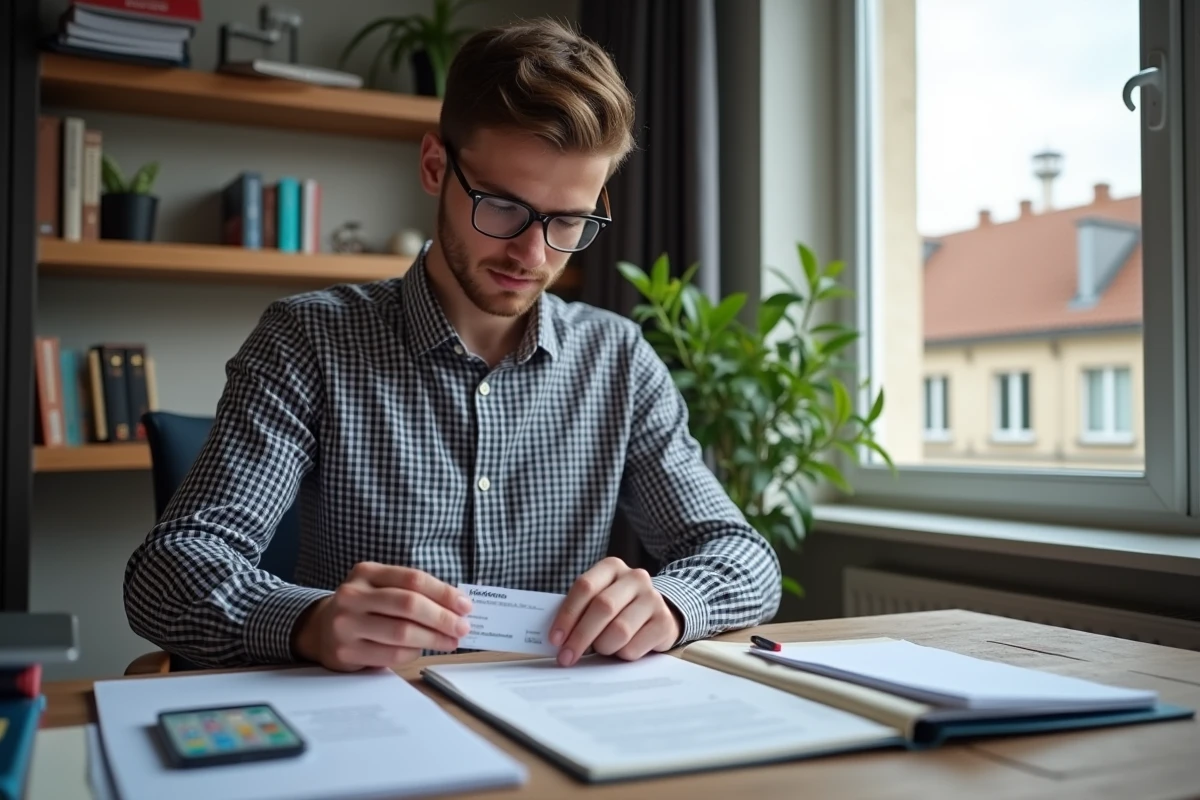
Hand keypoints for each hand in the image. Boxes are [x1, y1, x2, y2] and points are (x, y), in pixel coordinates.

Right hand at [291, 562, 472, 671]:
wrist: (321, 628)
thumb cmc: (364, 606)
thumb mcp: (381, 587)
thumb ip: (413, 591)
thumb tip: (458, 606)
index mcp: (366, 572)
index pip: (413, 579)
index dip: (443, 593)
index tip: (465, 605)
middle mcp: (353, 595)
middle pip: (408, 605)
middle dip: (442, 617)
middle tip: (462, 627)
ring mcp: (346, 624)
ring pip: (401, 632)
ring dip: (433, 638)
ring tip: (450, 641)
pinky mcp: (346, 652)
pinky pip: (390, 655)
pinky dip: (413, 653)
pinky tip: (422, 649)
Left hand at [549, 557, 681, 666]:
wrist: (656, 612)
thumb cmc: (618, 607)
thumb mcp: (599, 598)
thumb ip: (580, 611)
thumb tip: (557, 639)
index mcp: (612, 567)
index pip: (585, 587)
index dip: (567, 615)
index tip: (555, 639)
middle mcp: (635, 578)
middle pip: (603, 607)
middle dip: (580, 637)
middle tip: (567, 657)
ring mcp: (653, 598)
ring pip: (619, 630)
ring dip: (603, 647)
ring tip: (601, 649)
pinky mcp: (664, 622)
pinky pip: (634, 647)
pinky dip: (621, 655)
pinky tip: (621, 651)